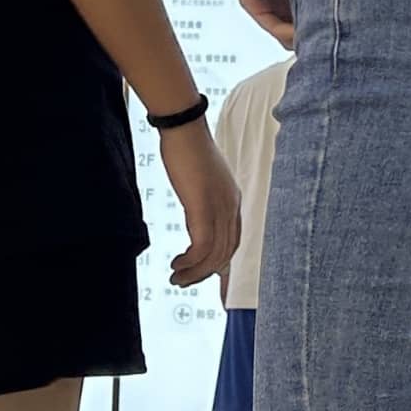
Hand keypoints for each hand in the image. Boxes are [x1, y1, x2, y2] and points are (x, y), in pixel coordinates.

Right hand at [159, 123, 240, 288]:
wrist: (183, 128)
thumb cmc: (187, 150)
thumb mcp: (201, 181)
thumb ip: (204, 201)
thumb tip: (197, 215)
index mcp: (233, 201)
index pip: (234, 242)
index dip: (223, 265)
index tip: (211, 281)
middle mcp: (231, 207)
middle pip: (226, 253)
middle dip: (205, 274)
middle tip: (184, 282)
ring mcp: (219, 207)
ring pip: (214, 254)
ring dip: (194, 272)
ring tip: (177, 278)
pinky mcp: (203, 206)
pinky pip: (201, 245)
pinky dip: (190, 261)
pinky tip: (176, 264)